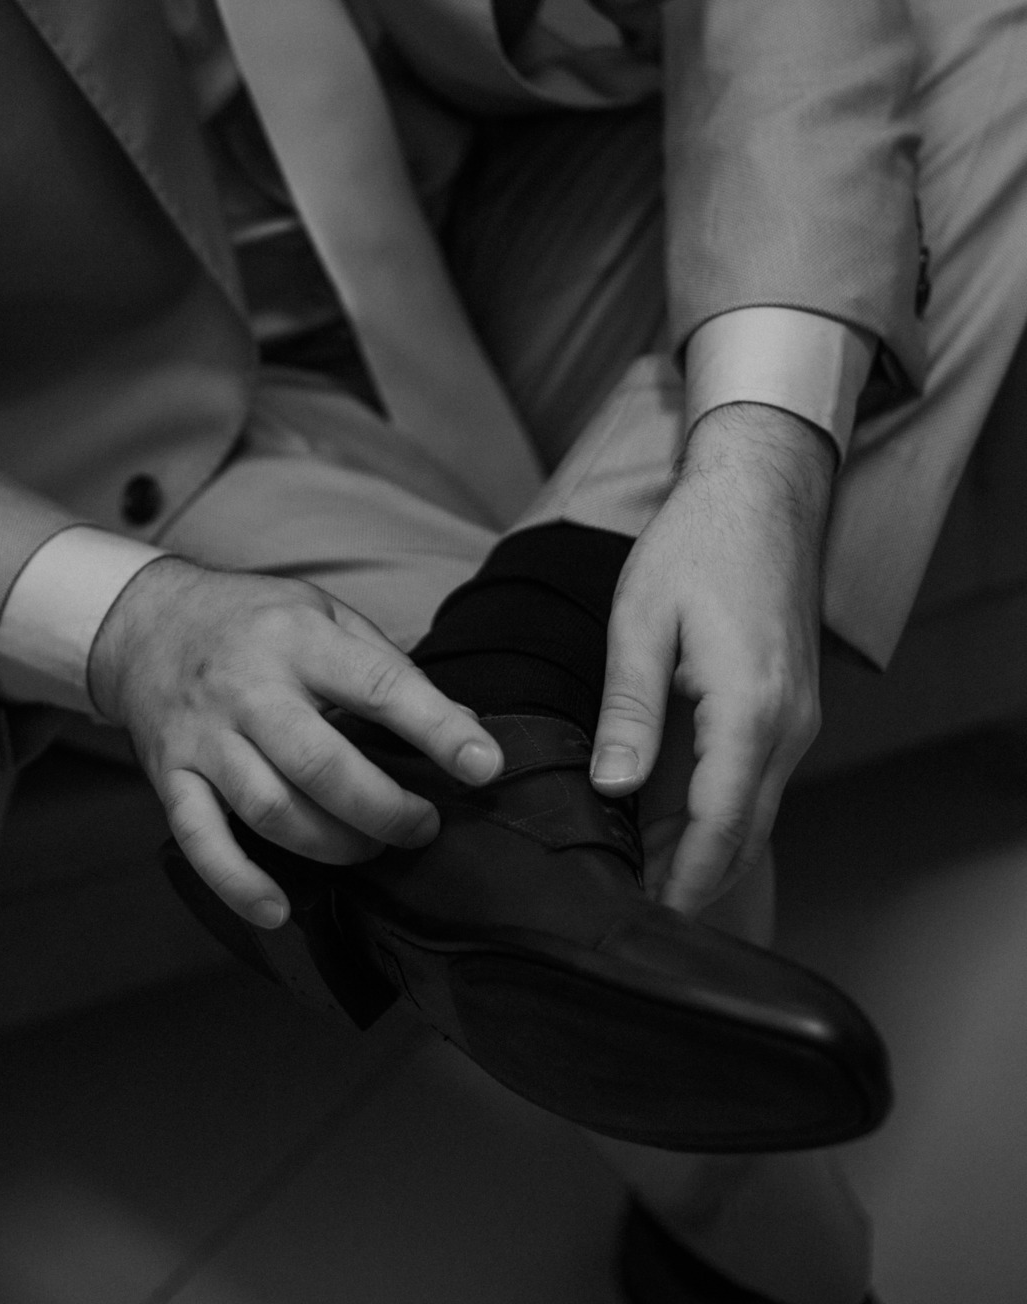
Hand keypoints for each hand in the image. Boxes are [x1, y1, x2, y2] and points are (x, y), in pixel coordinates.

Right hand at [89, 560, 502, 930]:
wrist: (148, 623)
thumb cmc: (255, 622)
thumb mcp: (325, 614)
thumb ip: (386, 667)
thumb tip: (463, 725)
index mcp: (298, 639)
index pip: (380, 686)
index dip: (438, 729)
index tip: (483, 766)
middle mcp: (248, 687)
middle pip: (323, 765)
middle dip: (385, 809)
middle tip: (422, 826)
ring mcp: (204, 736)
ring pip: (271, 810)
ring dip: (333, 845)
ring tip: (369, 847)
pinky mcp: (171, 775)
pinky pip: (201, 840)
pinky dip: (239, 883)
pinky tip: (277, 908)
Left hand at [590, 402, 833, 915]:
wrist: (761, 494)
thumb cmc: (697, 546)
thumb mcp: (642, 621)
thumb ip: (628, 711)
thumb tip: (612, 788)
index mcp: (749, 708)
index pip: (721, 824)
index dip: (684, 878)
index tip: (645, 917)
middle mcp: (788, 724)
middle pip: (745, 832)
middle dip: (694, 878)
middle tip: (632, 909)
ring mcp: (798, 717)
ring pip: (755, 809)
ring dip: (707, 847)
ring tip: (642, 873)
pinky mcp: (792, 706)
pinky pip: (759, 778)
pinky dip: (721, 809)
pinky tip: (672, 819)